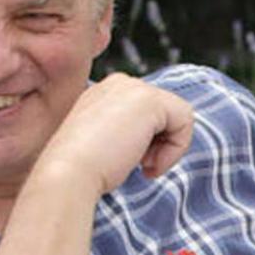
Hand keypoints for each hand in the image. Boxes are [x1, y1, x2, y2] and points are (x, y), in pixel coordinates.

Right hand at [37, 73, 193, 195]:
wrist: (68, 172)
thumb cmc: (82, 168)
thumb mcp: (108, 144)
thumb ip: (129, 132)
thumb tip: (154, 139)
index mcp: (106, 93)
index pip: (150, 114)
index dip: (150, 142)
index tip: (133, 161)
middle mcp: (119, 83)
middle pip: (167, 112)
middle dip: (160, 143)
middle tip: (141, 165)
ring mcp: (134, 87)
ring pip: (179, 116)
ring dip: (168, 148)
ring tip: (145, 165)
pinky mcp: (150, 99)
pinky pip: (186, 121)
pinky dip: (176, 149)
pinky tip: (149, 164)